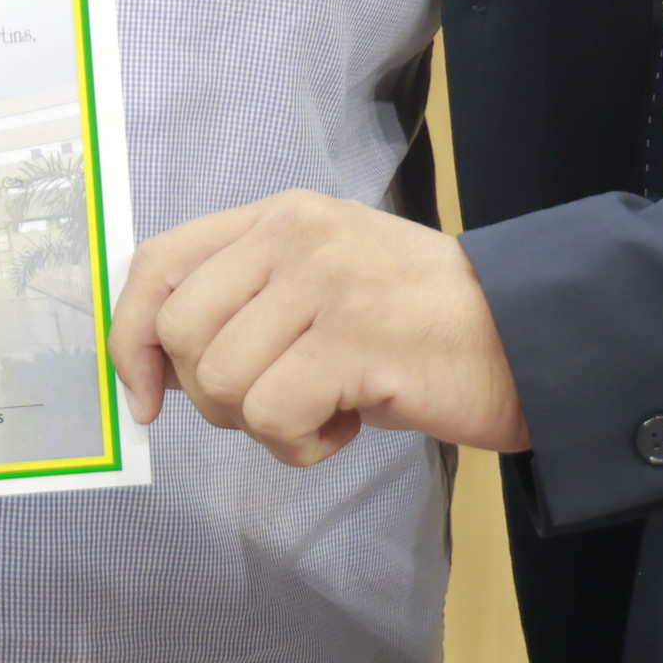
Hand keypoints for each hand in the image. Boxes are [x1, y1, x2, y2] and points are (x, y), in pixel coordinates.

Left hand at [108, 189, 529, 467]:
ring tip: (325, 408)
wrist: (531, 334)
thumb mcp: (325, 281)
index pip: (159, 262)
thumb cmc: (421, 323)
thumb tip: (157, 363)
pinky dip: (302, 446)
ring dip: (264, 424)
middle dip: (212, 395)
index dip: (131, 335)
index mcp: (280, 216)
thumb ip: (250, 299)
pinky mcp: (354, 341)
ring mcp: (325, 284)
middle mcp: (295, 236)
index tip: (144, 395)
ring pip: (223, 380)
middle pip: (182, 333)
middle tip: (279, 401)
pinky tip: (348, 425)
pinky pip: (273, 417)